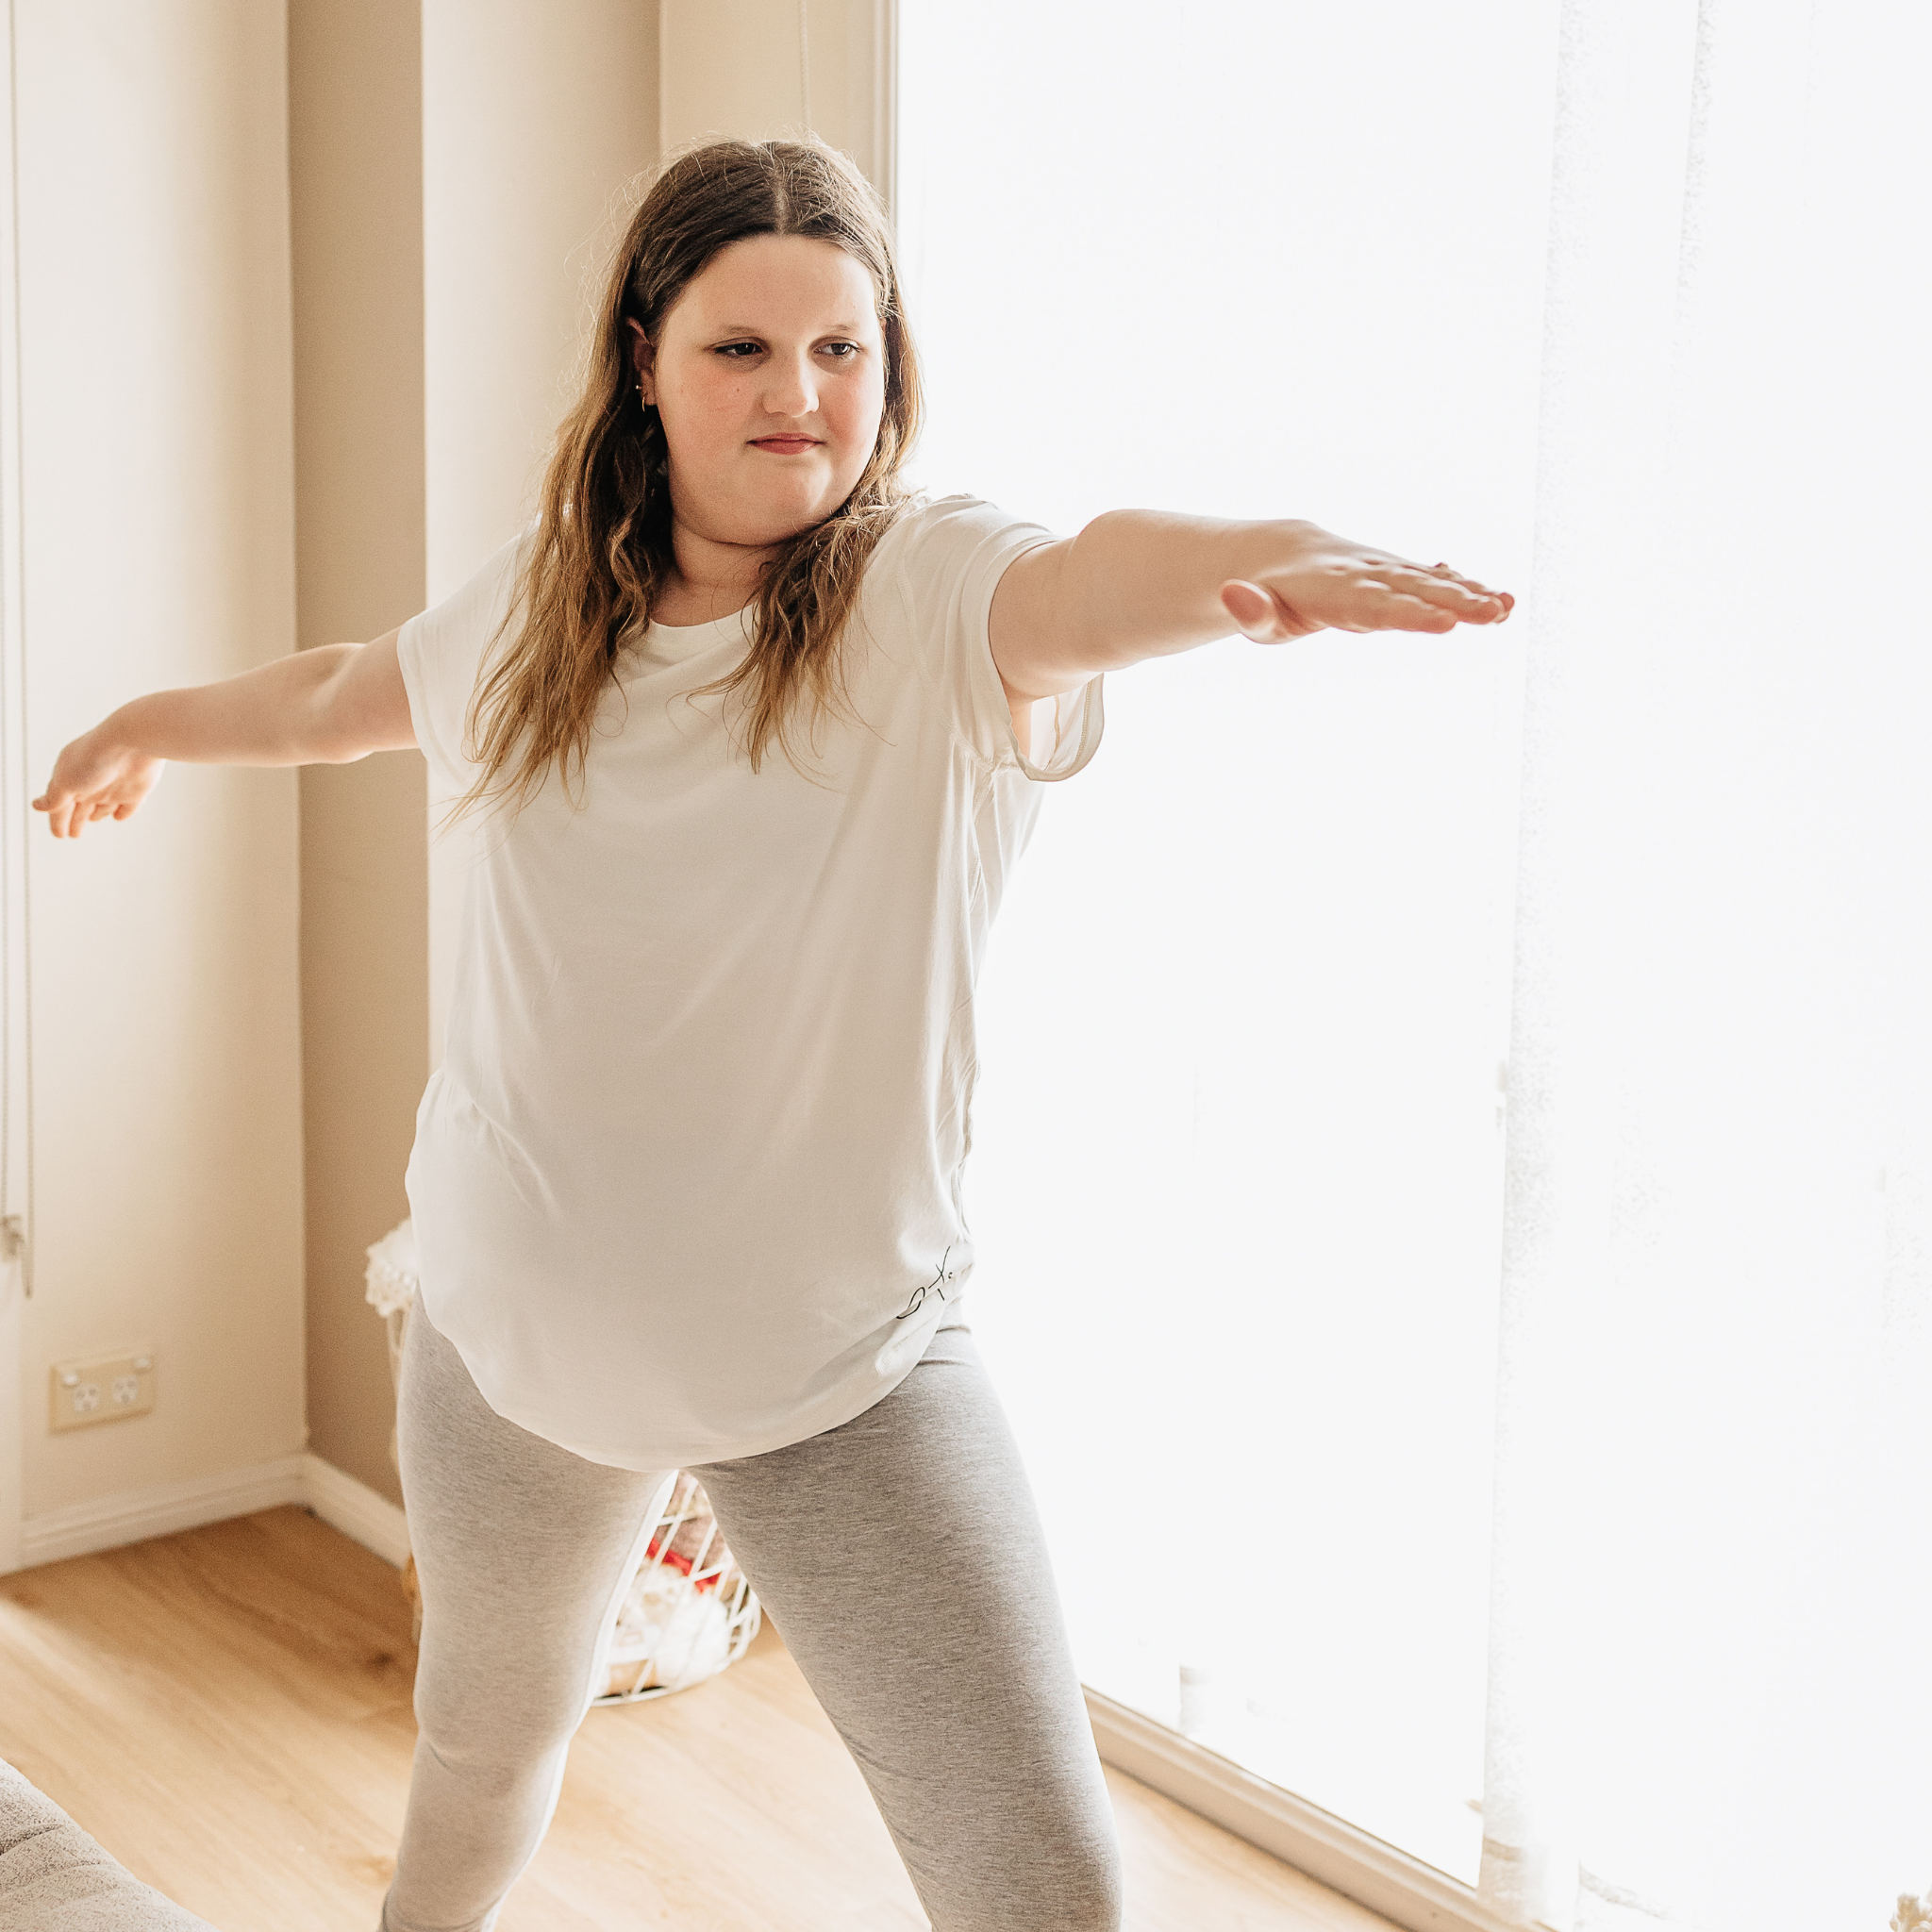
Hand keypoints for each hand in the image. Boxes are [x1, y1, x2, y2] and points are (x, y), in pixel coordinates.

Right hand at [34, 729, 164, 837]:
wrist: (132, 743)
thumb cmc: (94, 759)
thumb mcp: (65, 782)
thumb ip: (54, 798)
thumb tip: (37, 806)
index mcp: (70, 777)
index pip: (60, 804)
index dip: (58, 821)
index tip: (58, 835)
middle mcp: (91, 782)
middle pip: (80, 807)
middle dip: (75, 820)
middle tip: (73, 834)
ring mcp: (114, 785)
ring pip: (103, 806)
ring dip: (96, 814)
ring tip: (91, 819)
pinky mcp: (136, 789)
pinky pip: (128, 806)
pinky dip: (123, 812)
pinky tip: (119, 817)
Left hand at [1220, 530, 1512, 642]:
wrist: (1285, 554)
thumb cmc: (1268, 596)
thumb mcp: (1254, 613)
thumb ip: (1249, 612)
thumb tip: (1233, 595)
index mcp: (1331, 588)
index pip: (1373, 605)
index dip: (1409, 613)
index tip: (1444, 624)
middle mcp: (1365, 573)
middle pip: (1412, 590)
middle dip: (1453, 602)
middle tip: (1491, 615)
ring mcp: (1386, 570)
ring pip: (1430, 582)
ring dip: (1470, 594)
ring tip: (1506, 609)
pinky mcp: (1400, 573)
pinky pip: (1436, 579)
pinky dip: (1468, 586)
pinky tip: (1504, 603)